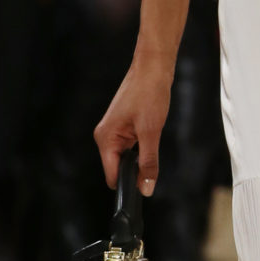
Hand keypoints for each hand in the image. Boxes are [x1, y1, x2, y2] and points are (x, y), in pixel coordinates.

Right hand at [94, 46, 172, 194]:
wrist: (153, 68)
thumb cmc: (149, 93)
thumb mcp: (151, 132)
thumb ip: (148, 162)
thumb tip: (146, 188)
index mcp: (106, 139)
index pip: (112, 176)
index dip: (127, 185)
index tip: (143, 192)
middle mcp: (105, 136)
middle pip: (118, 168)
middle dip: (135, 171)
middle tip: (154, 163)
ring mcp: (114, 131)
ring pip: (126, 158)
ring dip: (140, 157)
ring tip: (152, 140)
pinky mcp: (123, 127)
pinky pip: (130, 147)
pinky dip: (141, 148)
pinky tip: (151, 135)